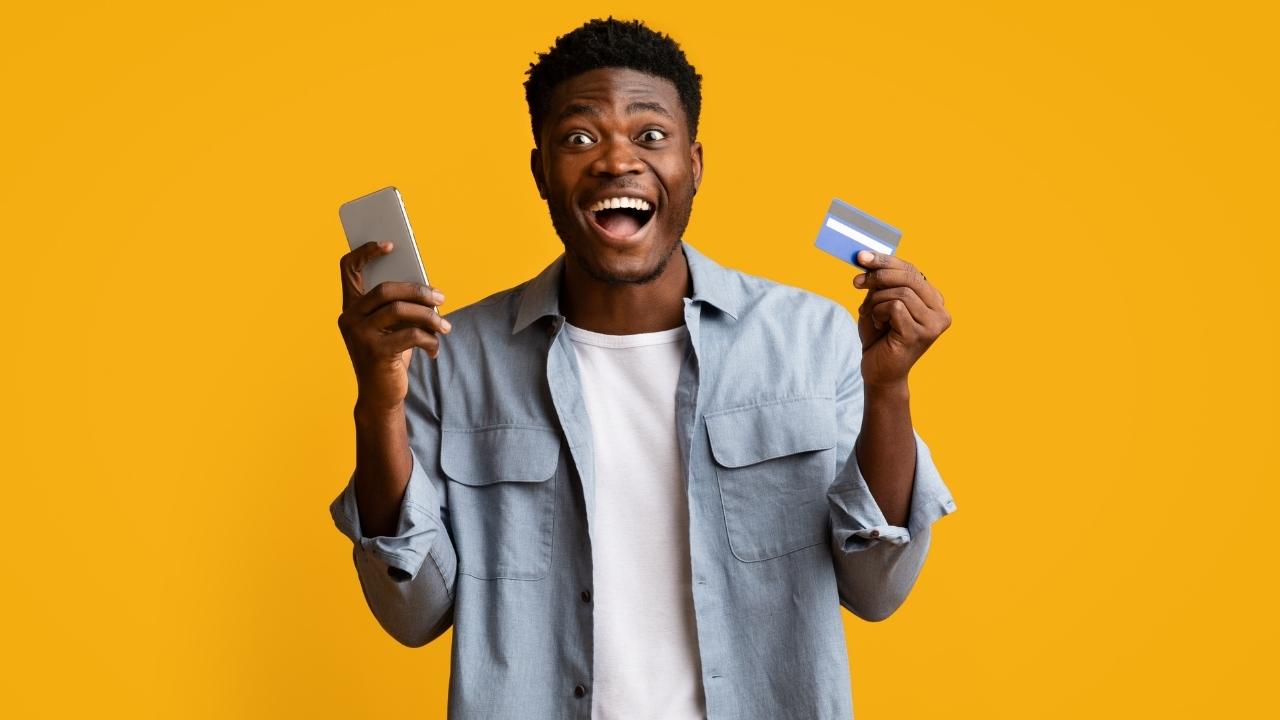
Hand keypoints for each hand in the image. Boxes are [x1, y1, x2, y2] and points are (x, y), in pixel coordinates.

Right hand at [337, 241, 450, 412]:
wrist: (380, 396)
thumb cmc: (389, 355)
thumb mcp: (393, 328)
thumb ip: (400, 306)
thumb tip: (425, 287)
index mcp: (350, 307)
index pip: (349, 268)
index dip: (366, 252)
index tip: (391, 244)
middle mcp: (349, 318)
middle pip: (386, 289)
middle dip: (418, 291)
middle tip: (441, 299)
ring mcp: (359, 335)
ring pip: (401, 311)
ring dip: (430, 317)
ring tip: (445, 327)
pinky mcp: (375, 352)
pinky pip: (411, 335)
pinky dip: (429, 341)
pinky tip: (434, 349)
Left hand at [852, 250, 950, 387]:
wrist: (878, 372)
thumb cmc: (879, 337)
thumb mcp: (879, 303)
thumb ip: (881, 282)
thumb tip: (868, 258)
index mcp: (934, 301)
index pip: (912, 270)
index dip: (886, 260)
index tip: (861, 256)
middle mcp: (940, 311)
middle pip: (909, 277)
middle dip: (878, 275)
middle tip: (856, 282)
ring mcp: (933, 324)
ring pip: (901, 292)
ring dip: (876, 301)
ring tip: (870, 314)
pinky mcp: (920, 334)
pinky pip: (895, 307)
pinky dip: (879, 312)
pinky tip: (879, 325)